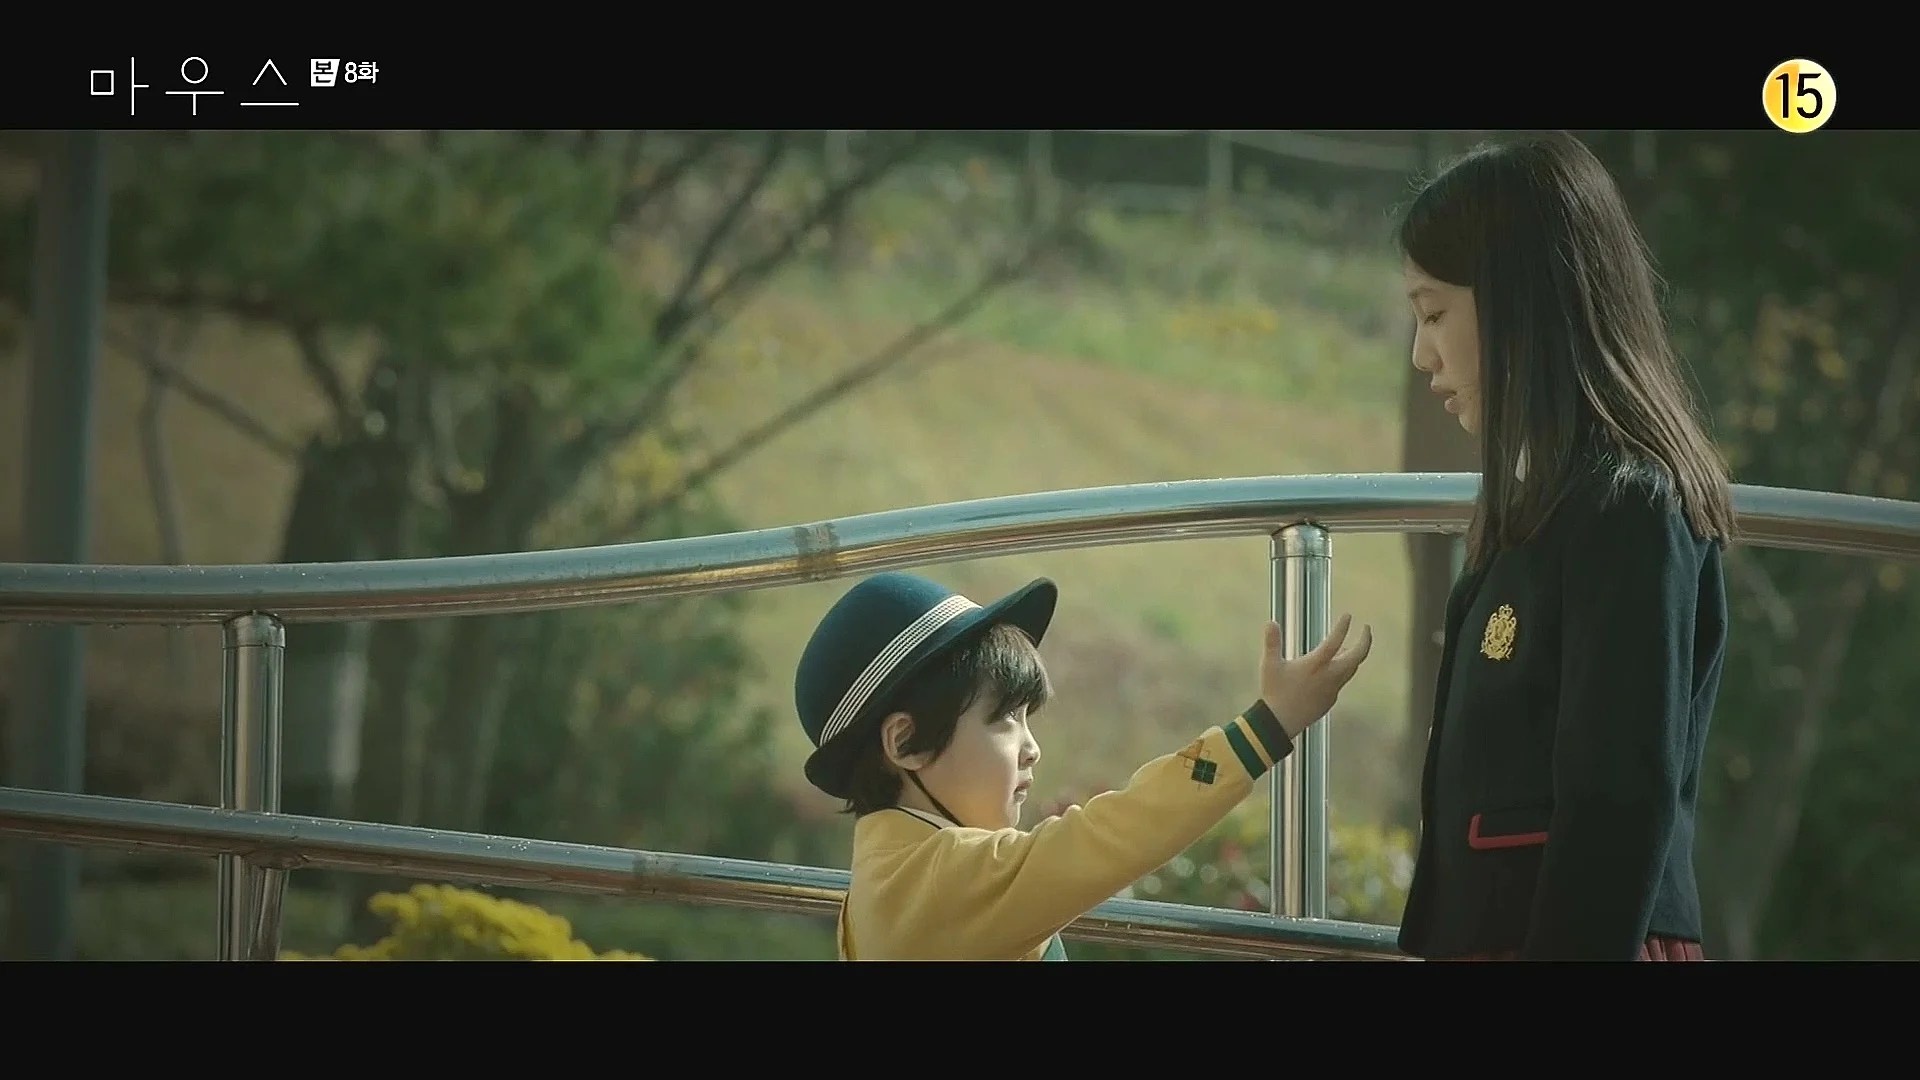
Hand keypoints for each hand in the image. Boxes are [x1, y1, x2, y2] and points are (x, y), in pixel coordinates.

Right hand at [1260, 614, 1372, 739]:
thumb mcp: (1270, 665)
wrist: (1281, 723)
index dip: (1343, 627)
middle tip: (1366, 628)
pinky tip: (1335, 668)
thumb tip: (1271, 622)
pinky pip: (1342, 681)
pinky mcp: (1331, 699)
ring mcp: (1332, 689)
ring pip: (1352, 668)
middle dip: (1365, 640)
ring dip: (1355, 654)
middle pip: (1357, 656)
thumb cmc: (1274, 692)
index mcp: (1316, 665)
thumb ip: (1272, 642)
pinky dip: (1344, 669)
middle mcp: (1329, 676)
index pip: (1335, 641)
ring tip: (1350, 645)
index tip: (1348, 616)